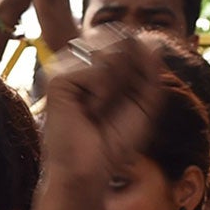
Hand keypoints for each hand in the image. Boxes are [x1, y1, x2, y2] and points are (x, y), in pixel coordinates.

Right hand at [40, 31, 167, 188]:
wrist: (90, 171)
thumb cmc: (114, 143)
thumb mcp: (146, 104)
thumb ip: (151, 71)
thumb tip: (151, 41)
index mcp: (97, 63)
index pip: (129, 38)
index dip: (141, 64)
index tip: (129, 97)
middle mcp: (79, 60)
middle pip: (122, 38)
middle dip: (131, 74)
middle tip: (112, 106)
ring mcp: (66, 67)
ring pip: (111, 51)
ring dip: (116, 87)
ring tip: (98, 110)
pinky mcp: (57, 78)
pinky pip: (96, 67)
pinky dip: (102, 93)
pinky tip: (88, 111)